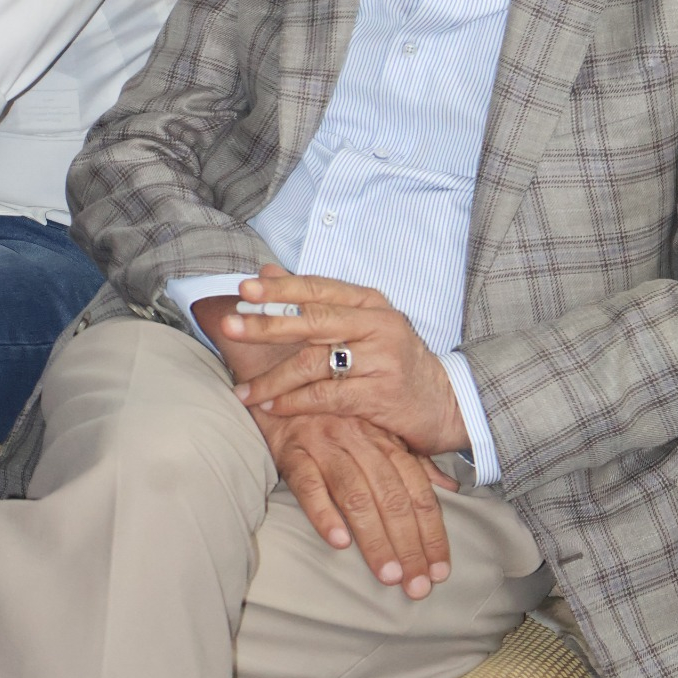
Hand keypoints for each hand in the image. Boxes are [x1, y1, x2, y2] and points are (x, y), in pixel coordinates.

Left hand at [223, 269, 466, 453]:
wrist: (447, 403)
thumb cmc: (395, 361)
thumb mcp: (363, 323)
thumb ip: (316, 300)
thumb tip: (266, 270)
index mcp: (369, 302)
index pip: (316, 288)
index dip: (278, 288)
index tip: (244, 289)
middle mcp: (377, 324)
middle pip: (312, 320)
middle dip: (266, 323)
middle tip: (230, 326)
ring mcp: (381, 359)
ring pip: (314, 362)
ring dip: (273, 378)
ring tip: (244, 391)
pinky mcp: (381, 395)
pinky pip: (327, 397)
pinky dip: (296, 402)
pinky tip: (273, 408)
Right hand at [251, 407, 455, 596]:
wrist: (281, 386)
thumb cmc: (333, 418)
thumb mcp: (376, 432)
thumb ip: (413, 462)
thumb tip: (450, 489)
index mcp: (384, 439)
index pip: (416, 490)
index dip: (431, 531)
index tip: (440, 570)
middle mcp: (358, 439)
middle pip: (391, 496)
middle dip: (408, 544)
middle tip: (416, 585)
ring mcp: (324, 444)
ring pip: (355, 493)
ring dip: (374, 536)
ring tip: (387, 574)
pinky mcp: (291, 451)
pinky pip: (309, 483)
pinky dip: (324, 512)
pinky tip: (338, 541)